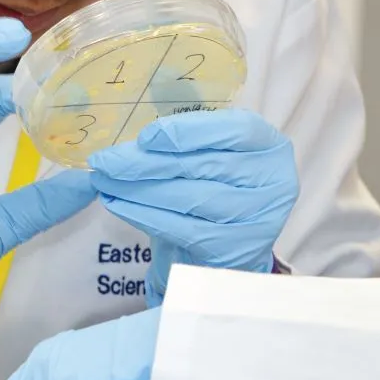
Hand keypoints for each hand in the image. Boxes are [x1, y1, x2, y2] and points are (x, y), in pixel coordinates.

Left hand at [89, 110, 296, 304]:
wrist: (228, 244)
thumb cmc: (215, 186)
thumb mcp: (211, 155)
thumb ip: (183, 142)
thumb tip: (129, 145)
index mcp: (270, 146)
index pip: (235, 130)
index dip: (190, 131)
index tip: (146, 137)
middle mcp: (274, 181)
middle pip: (205, 165)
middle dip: (148, 162)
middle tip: (106, 160)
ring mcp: (259, 219)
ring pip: (191, 198)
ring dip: (140, 189)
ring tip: (105, 182)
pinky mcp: (235, 249)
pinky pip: (183, 229)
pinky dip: (144, 215)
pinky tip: (118, 204)